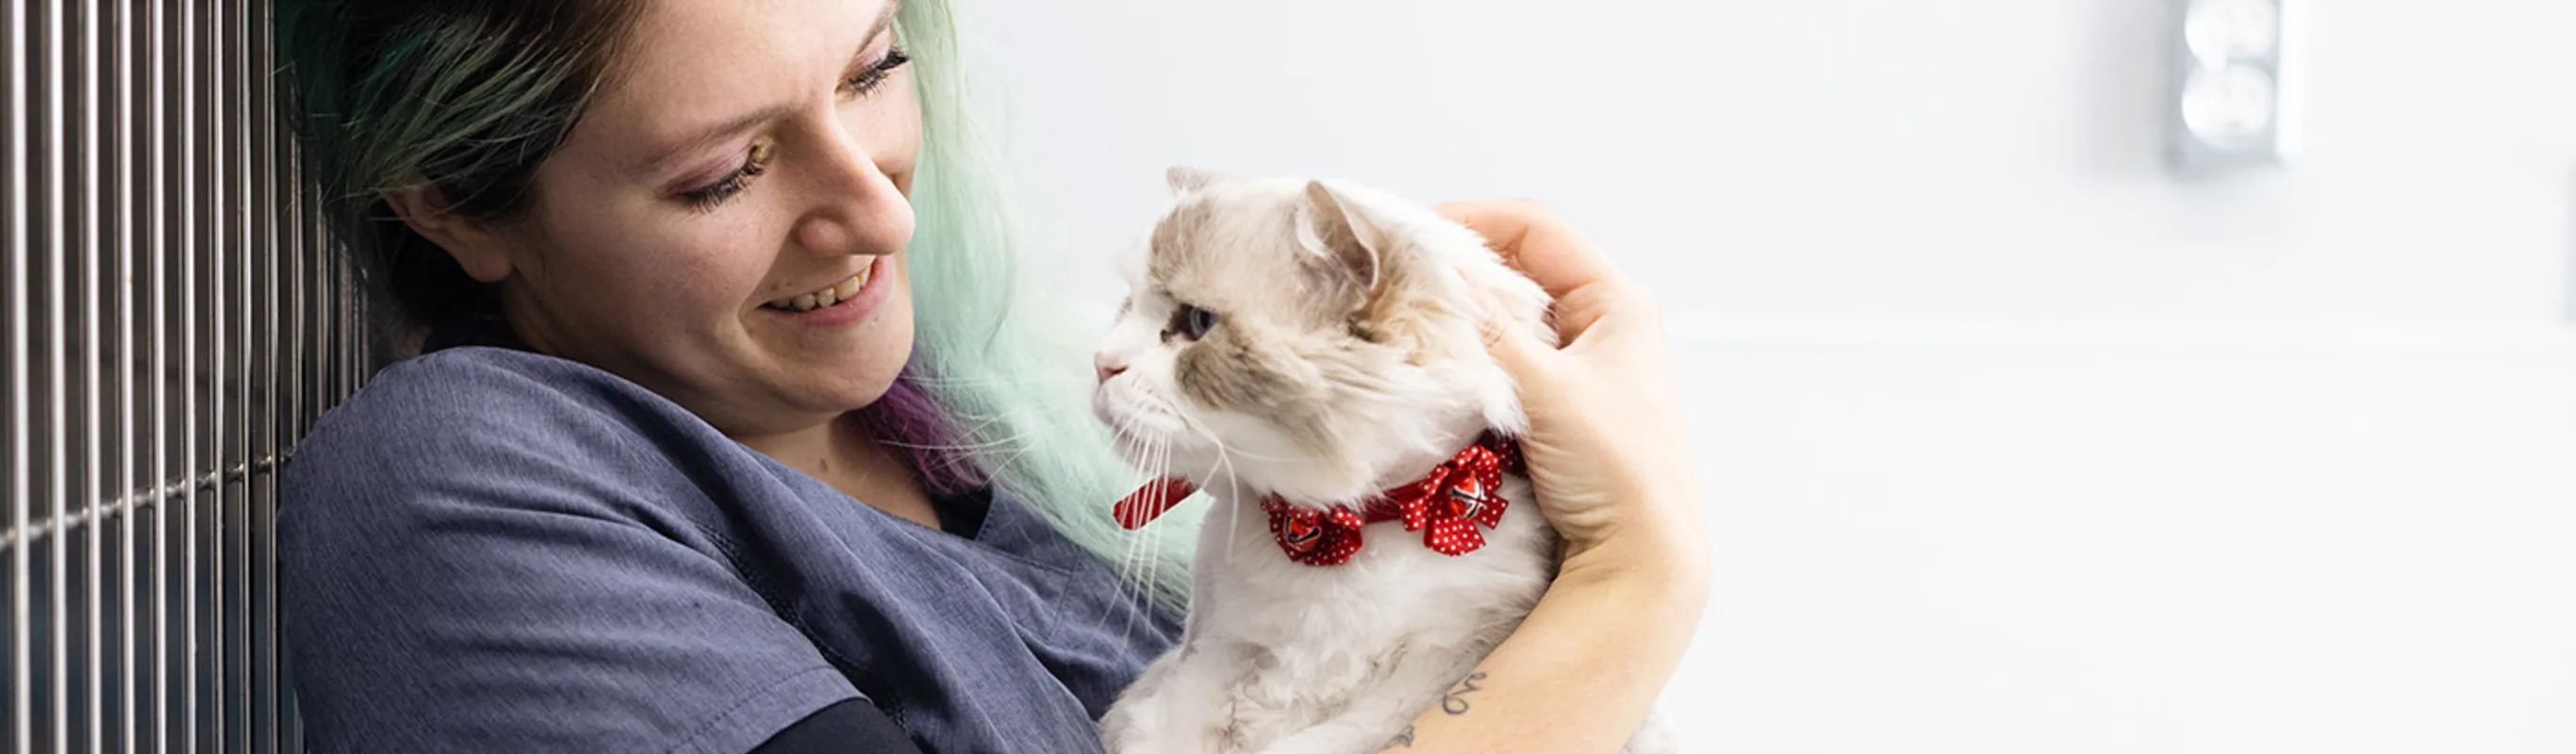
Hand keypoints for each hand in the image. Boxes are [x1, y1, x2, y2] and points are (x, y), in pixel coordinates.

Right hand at [1438, 200, 1707, 586]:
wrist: (1641, 554)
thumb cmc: (1618, 466)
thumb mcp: (1545, 388)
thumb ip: (1485, 329)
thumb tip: (1429, 269)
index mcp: (1616, 300)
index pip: (1533, 228)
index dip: (1469, 222)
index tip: (1410, 238)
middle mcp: (1601, 322)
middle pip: (1516, 268)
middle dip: (1458, 271)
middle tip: (1398, 282)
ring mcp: (1580, 364)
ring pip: (1506, 317)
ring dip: (1462, 317)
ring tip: (1410, 321)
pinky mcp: (1558, 404)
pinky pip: (1505, 361)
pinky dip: (1471, 357)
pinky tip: (1438, 366)